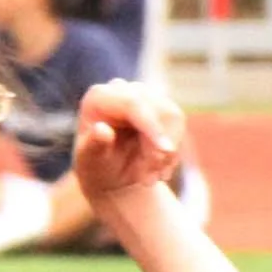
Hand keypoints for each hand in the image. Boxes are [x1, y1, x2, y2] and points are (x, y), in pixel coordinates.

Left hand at [72, 80, 184, 208]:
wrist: (112, 173)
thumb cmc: (97, 167)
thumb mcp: (91, 162)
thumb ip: (94, 146)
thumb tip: (102, 130)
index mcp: (99, 97)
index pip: (133, 103)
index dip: (152, 126)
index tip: (166, 151)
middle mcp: (122, 90)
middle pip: (157, 109)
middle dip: (158, 148)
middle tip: (148, 180)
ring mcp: (144, 96)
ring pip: (173, 117)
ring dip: (167, 153)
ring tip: (150, 176)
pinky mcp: (161, 107)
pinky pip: (179, 126)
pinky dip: (172, 153)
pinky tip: (158, 169)